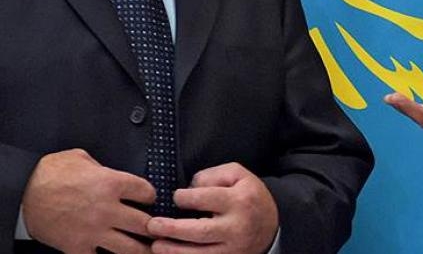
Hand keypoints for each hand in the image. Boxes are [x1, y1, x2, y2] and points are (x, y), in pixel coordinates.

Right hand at [22, 148, 155, 253]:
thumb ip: (102, 167)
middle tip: (155, 229)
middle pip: (146, 224)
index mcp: (111, 183)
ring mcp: (94, 231)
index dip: (150, 196)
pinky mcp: (78, 247)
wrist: (20, 191)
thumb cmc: (48, 172)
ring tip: (147, 249)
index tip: (147, 199)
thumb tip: (111, 174)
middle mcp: (107, 209)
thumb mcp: (81, 158)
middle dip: (153, 227)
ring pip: (131, 249)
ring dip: (141, 249)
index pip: (147, 192)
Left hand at [147, 162, 278, 253]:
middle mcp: (237, 227)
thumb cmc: (249, 196)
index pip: (206, 199)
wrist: (271, 226)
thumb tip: (189, 188)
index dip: (185, 198)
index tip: (176, 197)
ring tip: (155, 245)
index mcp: (241, 200)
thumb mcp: (238, 175)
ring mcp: (234, 248)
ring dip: (174, 251)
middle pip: (200, 231)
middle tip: (152, 225)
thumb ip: (213, 175)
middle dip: (172, 229)